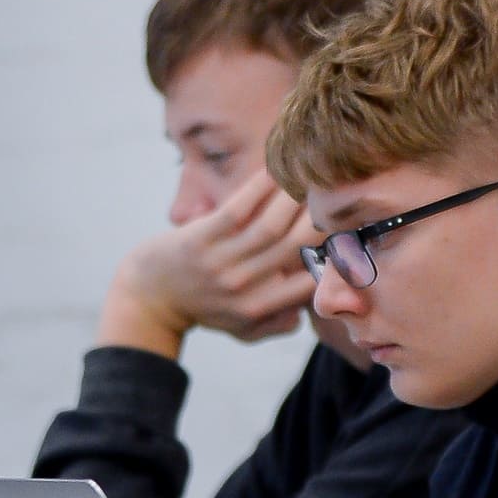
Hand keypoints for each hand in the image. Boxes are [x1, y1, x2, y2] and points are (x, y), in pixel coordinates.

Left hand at [98, 170, 314, 356]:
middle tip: (334, 191)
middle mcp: (244, 288)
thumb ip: (278, 324)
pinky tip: (275, 168)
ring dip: (294, 197)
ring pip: (270, 226)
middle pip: (295, 247)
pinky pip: (237, 210)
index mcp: (261, 307)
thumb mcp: (242, 329)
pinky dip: (259, 188)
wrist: (150, 297)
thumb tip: (308, 311)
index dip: (333, 253)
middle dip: (319, 217)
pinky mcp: (198, 240)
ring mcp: (220, 264)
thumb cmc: (203, 308)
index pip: (310, 280)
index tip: (347, 226)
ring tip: (309, 173)